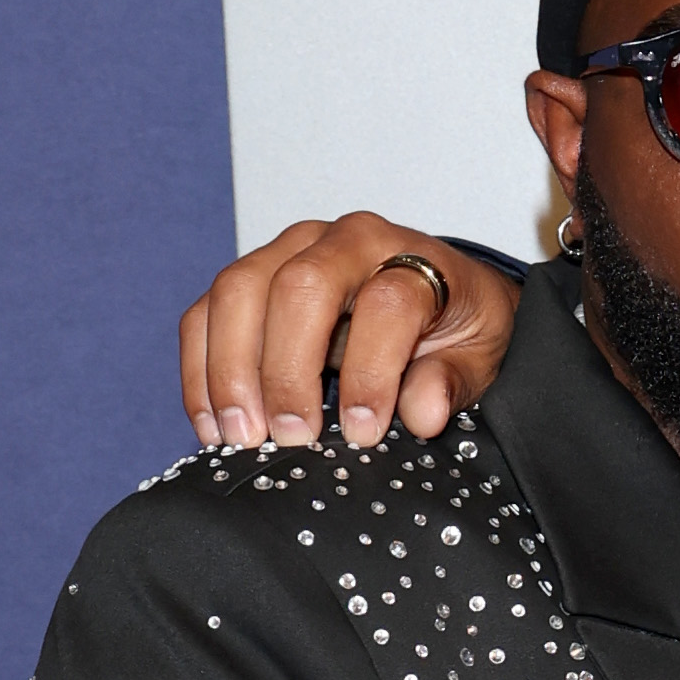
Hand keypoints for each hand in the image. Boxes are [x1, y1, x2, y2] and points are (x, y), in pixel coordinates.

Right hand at [183, 216, 522, 453]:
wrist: (438, 297)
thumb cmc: (457, 327)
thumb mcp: (479, 357)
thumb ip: (453, 381)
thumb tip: (423, 412)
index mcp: (408, 256)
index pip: (385, 302)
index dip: (372, 371)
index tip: (364, 432)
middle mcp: (341, 241)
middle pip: (297, 287)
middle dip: (286, 370)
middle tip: (291, 438)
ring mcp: (286, 252)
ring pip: (237, 292)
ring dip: (229, 371)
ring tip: (240, 437)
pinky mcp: (248, 282)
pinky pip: (205, 315)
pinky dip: (200, 371)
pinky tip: (212, 424)